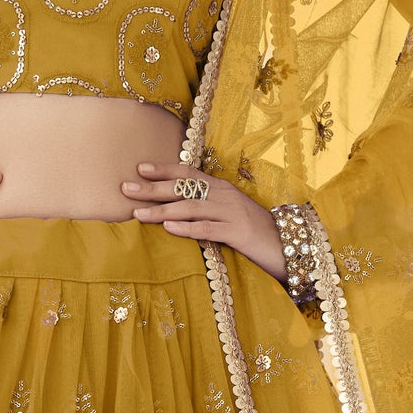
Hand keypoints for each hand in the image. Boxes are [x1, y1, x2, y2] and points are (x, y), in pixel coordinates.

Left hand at [117, 159, 288, 284]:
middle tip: (125, 188)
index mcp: (221, 188)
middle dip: (152, 188)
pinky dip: (187, 228)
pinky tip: (169, 229)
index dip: (163, 169)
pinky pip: (207, 229)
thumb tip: (178, 206)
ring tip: (138, 213)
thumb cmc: (254, 231)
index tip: (139, 168)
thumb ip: (207, 206)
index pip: (188, 172)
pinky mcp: (237, 233)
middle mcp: (224, 195)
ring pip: (190, 207)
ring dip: (162, 210)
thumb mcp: (229, 212)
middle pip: (183, 187)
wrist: (287, 244)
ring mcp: (231, 213)